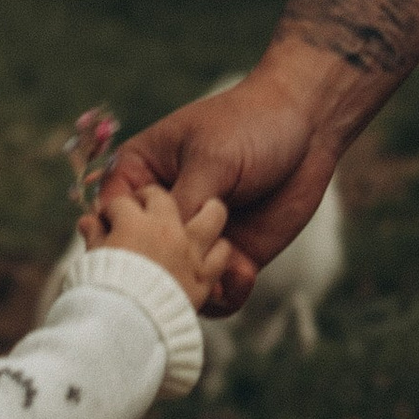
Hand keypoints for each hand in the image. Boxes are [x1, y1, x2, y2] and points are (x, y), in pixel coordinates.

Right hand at [103, 53, 339, 317]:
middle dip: (160, 274)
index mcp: (140, 175)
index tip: (142, 252)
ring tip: (219, 274)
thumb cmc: (249, 125)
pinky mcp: (232, 256)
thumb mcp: (211, 160)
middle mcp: (163, 214)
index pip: (110, 216)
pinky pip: (219, 293)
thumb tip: (164, 251)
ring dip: (195, 289)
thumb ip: (182, 204)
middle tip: (185, 273)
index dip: (117, 240)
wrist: (308, 125)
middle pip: (142, 260)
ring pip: (179, 283)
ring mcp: (197, 239)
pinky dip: (227, 294)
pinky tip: (244, 272)